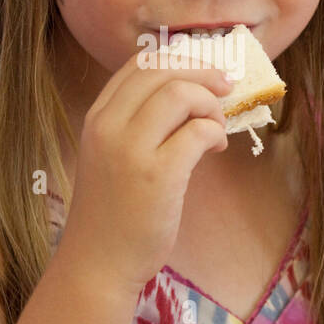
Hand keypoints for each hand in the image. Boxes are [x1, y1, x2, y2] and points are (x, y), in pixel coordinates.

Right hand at [59, 50, 232, 296]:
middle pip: (161, 69)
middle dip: (202, 72)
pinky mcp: (157, 175)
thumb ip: (139, 126)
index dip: (178, 60)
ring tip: (217, 128)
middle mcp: (108, 126)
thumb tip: (193, 98)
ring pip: (180, 93)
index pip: (138, 65)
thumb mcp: (111, 156)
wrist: (97, 263)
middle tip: (225, 88)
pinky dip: (215, 133)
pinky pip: (198, 132)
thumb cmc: (112, 213)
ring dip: (210, 104)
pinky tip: (216, 149)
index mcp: (97, 118)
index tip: (203, 72)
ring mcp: (130, 149)